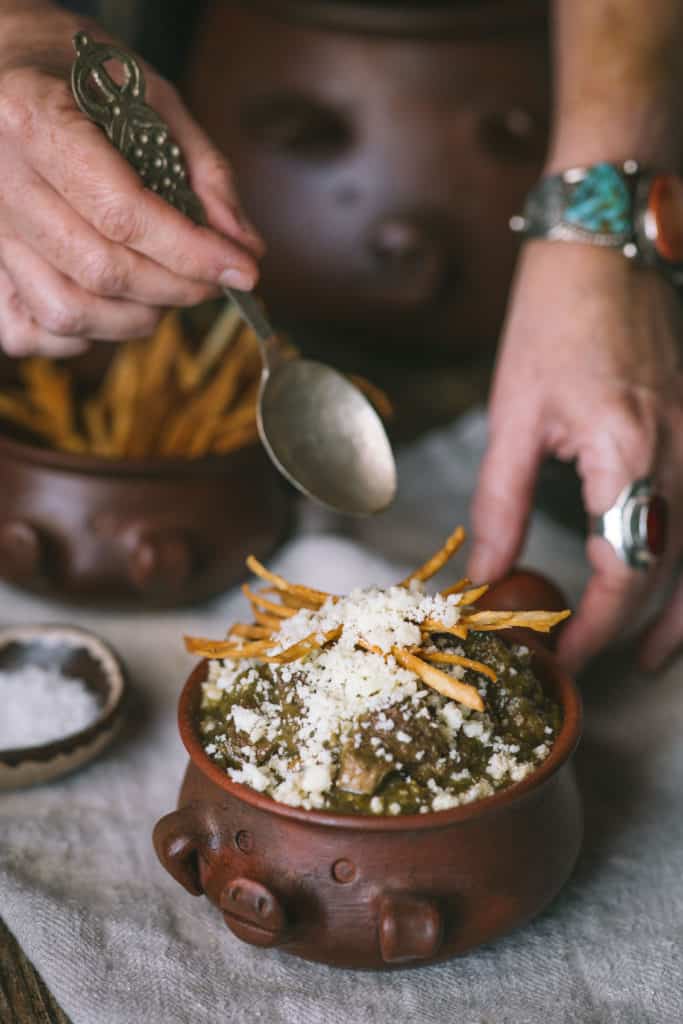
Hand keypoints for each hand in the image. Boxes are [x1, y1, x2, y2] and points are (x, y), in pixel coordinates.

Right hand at [0, 1, 263, 356]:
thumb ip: (204, 170)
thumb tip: (244, 246)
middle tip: (214, 280)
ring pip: (66, 310)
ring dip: (136, 317)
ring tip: (169, 291)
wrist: (6, 64)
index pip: (122, 213)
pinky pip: (27, 329)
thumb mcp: (151, 96)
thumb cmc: (80, 74)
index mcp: (33, 119)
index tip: (242, 269)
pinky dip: (81, 335)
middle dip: (176, 288)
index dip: (192, 252)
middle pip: (100, 270)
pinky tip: (113, 306)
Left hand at [467, 240, 682, 674]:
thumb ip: (501, 503)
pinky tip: (676, 576)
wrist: (608, 240)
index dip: (594, 629)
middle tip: (616, 671)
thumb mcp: (513, 414)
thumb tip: (486, 573)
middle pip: (679, 574)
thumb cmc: (553, 316)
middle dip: (646, 633)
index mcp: (630, 454)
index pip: (625, 574)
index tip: (559, 657)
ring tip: (656, 652)